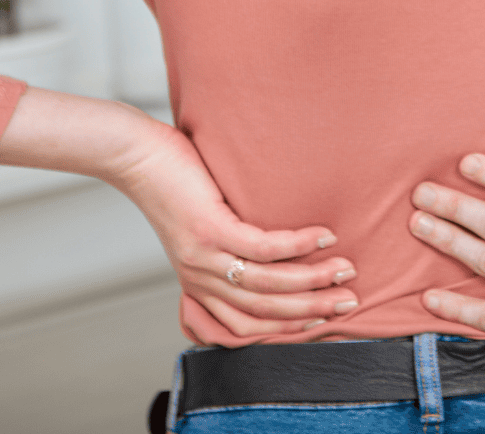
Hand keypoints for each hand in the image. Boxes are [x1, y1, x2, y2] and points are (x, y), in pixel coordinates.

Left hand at [112, 118, 360, 344]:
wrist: (136, 157)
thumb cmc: (172, 185)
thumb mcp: (197, 229)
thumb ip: (226, 248)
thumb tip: (272, 250)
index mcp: (198, 285)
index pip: (246, 325)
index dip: (288, 327)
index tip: (323, 320)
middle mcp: (201, 279)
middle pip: (264, 310)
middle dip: (312, 309)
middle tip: (348, 302)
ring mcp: (205, 257)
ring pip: (267, 283)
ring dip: (312, 279)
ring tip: (344, 268)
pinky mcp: (210, 230)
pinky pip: (262, 247)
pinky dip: (298, 245)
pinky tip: (322, 236)